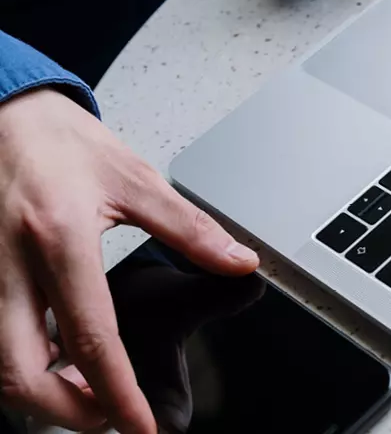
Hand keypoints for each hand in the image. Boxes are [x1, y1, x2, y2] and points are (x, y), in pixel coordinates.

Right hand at [0, 89, 258, 432]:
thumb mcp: (137, 180)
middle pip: (19, 372)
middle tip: (109, 417)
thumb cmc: (69, 144)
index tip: (140, 427)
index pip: (90, 336)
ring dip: (37, 394)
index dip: (117, 392)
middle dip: (65, 411)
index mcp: (60, 236)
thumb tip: (238, 262)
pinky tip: (52, 357)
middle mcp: (9, 262)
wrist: (11, 117)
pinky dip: (20, 361)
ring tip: (87, 394)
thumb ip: (189, 228)